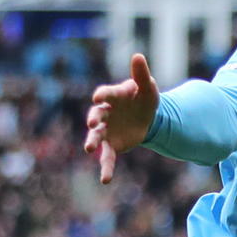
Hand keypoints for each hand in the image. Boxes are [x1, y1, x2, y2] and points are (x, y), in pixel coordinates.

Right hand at [83, 52, 160, 183]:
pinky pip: (107, 157)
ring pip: (96, 137)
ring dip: (91, 141)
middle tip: (91, 125)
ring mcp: (106, 130)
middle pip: (96, 116)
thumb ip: (142, 74)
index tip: (98, 98)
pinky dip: (106, 168)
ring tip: (88, 148)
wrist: (147, 117)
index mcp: (113, 96)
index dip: (102, 95)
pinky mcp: (111, 145)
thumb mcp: (147, 87)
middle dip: (93, 120)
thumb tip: (138, 56)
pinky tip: (105, 180)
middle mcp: (105, 113)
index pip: (105, 94)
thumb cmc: (144, 98)